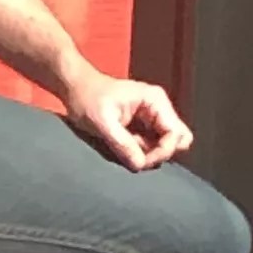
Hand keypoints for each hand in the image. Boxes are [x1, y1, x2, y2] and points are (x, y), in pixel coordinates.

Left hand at [63, 68, 193, 170]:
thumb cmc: (87, 97)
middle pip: (177, 141)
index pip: (176, 134)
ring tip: (125, 151)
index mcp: (155, 101)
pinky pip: (151, 146)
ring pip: (165, 145)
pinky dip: (141, 152)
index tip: (141, 162)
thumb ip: (122, 143)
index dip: (162, 152)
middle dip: (160, 154)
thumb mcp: (102, 121)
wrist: (74, 87)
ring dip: (149, 154)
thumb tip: (140, 164)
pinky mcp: (143, 127)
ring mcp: (152, 118)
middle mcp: (159, 108)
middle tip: (136, 159)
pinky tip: (123, 148)